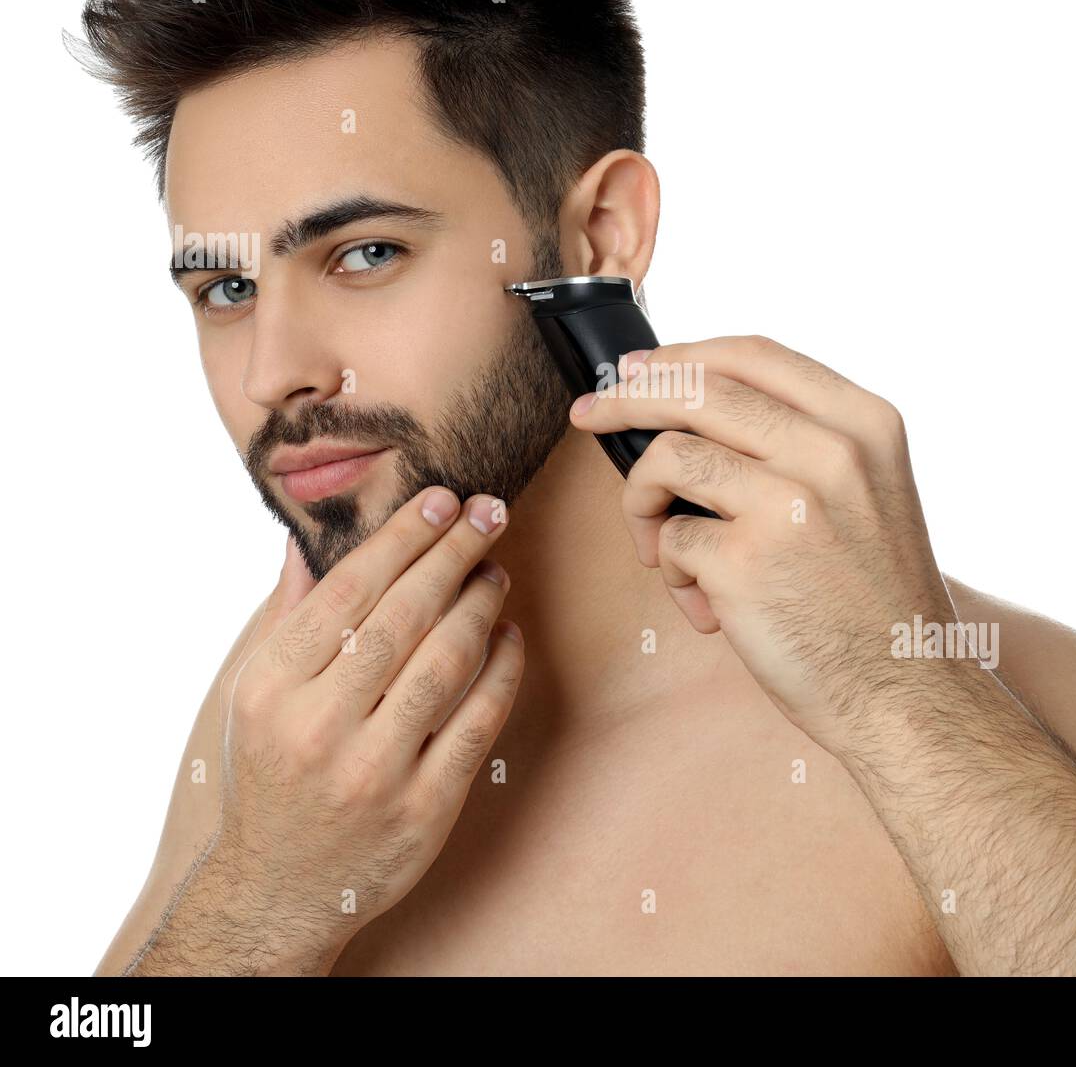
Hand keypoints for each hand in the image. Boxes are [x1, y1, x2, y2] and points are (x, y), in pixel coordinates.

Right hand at [198, 488, 519, 968]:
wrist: (279, 888)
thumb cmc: (270, 774)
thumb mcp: (253, 695)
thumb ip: (287, 616)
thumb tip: (308, 539)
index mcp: (272, 689)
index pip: (349, 590)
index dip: (402, 536)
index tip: (440, 499)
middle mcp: (319, 727)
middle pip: (404, 616)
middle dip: (454, 552)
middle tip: (489, 512)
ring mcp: (375, 772)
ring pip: (447, 662)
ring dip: (482, 604)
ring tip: (496, 572)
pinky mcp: (425, 808)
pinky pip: (479, 721)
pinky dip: (503, 669)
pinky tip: (510, 634)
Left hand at [569, 335, 955, 757]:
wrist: (906, 694)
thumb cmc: (873, 596)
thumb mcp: (869, 490)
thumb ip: (801, 441)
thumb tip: (687, 404)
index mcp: (865, 423)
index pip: (754, 355)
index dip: (682, 356)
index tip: (637, 369)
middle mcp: (833, 452)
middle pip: (696, 390)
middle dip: (624, 400)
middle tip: (588, 416)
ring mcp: (789, 504)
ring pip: (668, 458)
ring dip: (642, 500)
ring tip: (660, 548)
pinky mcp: (745, 563)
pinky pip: (669, 540)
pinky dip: (672, 572)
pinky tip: (707, 607)